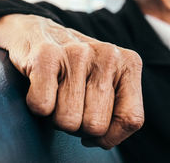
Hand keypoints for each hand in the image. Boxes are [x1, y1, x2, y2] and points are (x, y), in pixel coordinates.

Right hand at [0, 14, 143, 148]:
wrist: (38, 31)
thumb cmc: (78, 68)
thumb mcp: (109, 83)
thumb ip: (119, 110)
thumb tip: (104, 139)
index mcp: (129, 64)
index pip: (131, 120)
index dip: (110, 136)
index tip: (95, 126)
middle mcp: (108, 55)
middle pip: (96, 125)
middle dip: (79, 124)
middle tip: (72, 101)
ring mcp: (77, 53)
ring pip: (68, 121)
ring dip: (58, 116)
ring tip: (58, 92)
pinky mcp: (46, 55)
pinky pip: (43, 107)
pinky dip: (38, 107)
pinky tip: (43, 86)